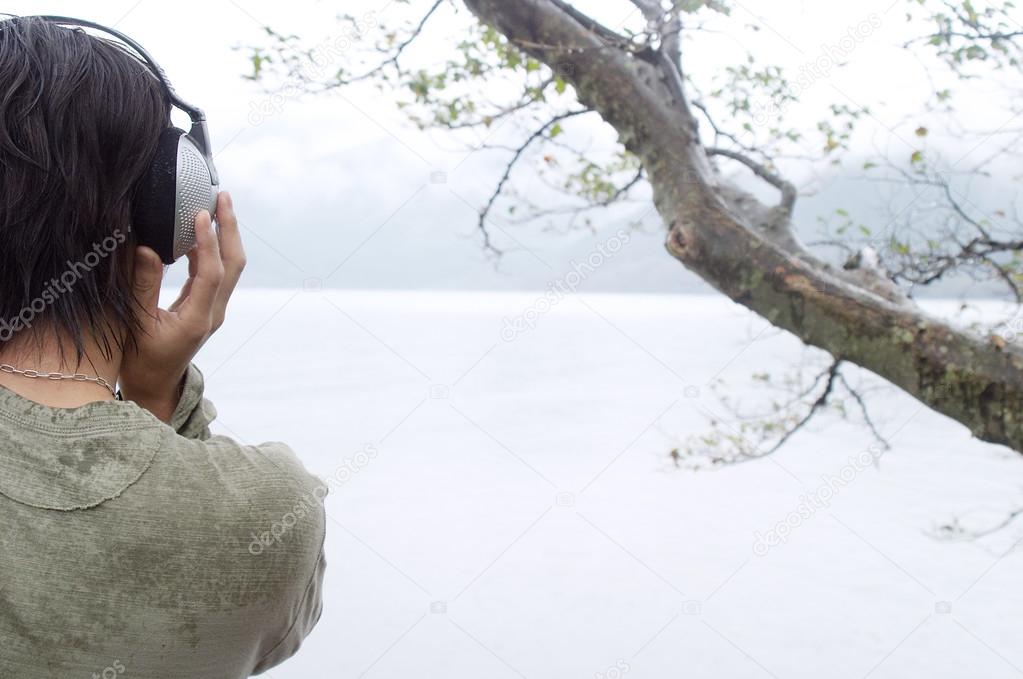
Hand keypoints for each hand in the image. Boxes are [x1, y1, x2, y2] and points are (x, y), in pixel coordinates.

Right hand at [120, 192, 245, 422]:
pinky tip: (199, 231)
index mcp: (199, 318)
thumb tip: (147, 249)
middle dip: (230, 228)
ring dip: (225, 235)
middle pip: (233, 264)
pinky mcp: (206, 308)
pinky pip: (216, 272)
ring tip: (216, 204)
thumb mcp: (136, 324)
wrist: (155, 388)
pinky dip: (211, 248)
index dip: (209, 240)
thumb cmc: (141, 361)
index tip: (201, 212)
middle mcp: (213, 312)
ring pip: (229, 267)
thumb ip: (141, 287)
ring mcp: (213, 310)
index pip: (213, 271)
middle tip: (223, 195)